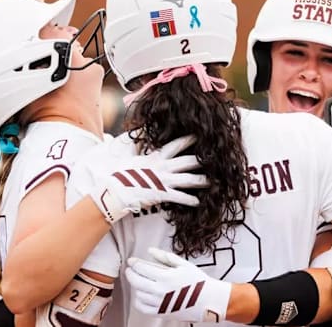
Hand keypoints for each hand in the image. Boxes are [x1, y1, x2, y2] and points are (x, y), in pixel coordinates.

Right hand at [85, 135, 206, 223]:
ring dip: (202, 180)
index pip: (176, 145)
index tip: (199, 135)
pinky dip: (189, 200)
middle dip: (203, 160)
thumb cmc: (120, 173)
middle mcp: (163, 167)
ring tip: (213, 182)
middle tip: (216, 158)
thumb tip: (138, 131)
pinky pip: (180, 197)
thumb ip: (137, 144)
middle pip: (188, 161)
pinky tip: (198, 202)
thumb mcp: (129, 155)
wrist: (115, 189)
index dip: (188, 140)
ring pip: (188, 179)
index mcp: (156, 157)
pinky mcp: (162, 194)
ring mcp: (164, 181)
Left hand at [125, 247, 230, 322]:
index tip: (131, 261)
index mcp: (165, 277)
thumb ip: (164, 257)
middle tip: (130, 270)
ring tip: (139, 280)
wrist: (209, 300)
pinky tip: (142, 295)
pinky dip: (139, 301)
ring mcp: (160, 303)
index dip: (134, 264)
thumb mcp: (183, 264)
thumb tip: (150, 250)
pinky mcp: (162, 313)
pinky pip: (143, 308)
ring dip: (136, 286)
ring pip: (139, 294)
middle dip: (130, 274)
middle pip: (136, 282)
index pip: (142, 269)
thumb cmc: (198, 281)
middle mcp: (160, 291)